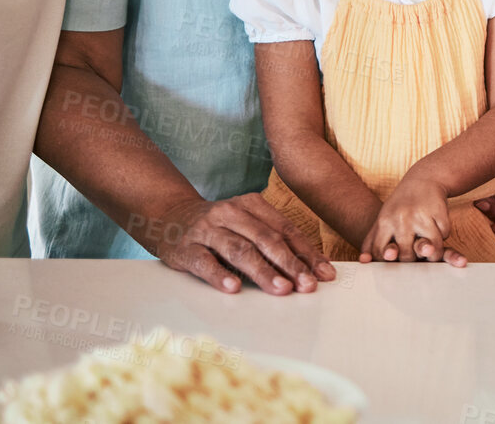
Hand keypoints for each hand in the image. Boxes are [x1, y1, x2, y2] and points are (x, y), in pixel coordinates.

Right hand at [153, 195, 334, 294]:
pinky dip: (220, 275)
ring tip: (282, 289)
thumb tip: (311, 267)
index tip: (325, 274)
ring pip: (240, 250)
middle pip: (266, 239)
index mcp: (252, 205)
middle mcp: (231, 214)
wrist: (169, 216)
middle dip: (290, 264)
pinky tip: (234, 289)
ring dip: (263, 272)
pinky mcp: (186, 248)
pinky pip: (205, 262)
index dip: (307, 253)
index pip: (285, 230)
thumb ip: (274, 241)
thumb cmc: (218, 226)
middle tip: (307, 285)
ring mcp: (207, 230)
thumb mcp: (246, 225)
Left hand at [360, 176, 466, 265]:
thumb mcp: (382, 219)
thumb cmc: (400, 205)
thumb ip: (371, 242)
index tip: (396, 257)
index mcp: (384, 221)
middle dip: (413, 259)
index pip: (381, 254)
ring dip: (433, 252)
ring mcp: (421, 215)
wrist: (423, 179)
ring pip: (430, 249)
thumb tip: (363, 262)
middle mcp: (401, 219)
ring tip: (430, 248)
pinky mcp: (438, 211)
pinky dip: (443, 235)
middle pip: (407, 256)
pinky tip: (438, 228)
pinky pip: (444, 235)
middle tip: (415, 253)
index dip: (389, 260)